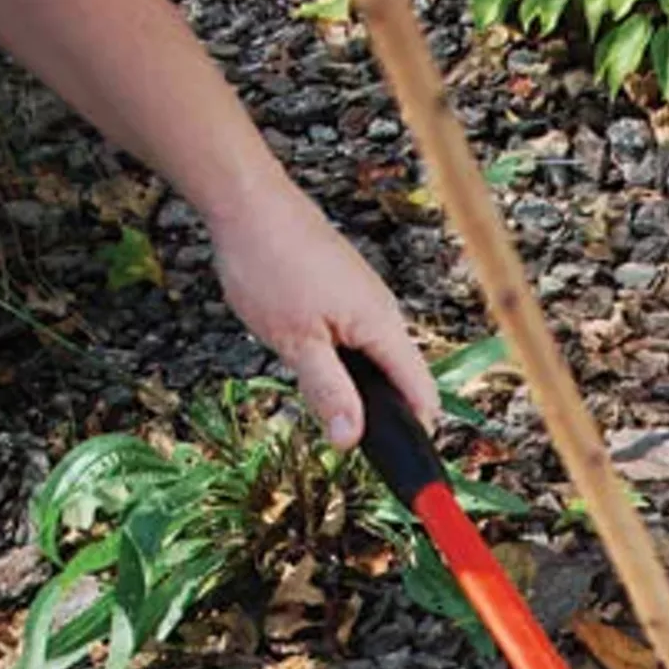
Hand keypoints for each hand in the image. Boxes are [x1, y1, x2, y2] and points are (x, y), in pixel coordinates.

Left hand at [209, 180, 439, 447]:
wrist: (246, 198)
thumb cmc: (269, 261)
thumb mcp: (296, 341)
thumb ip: (329, 392)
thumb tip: (352, 440)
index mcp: (382, 328)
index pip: (421, 395)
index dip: (413, 436)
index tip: (397, 469)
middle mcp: (384, 312)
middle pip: (400, 382)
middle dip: (378, 414)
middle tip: (340, 434)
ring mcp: (365, 298)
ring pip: (374, 360)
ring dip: (354, 385)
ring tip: (318, 392)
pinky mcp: (345, 289)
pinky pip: (356, 337)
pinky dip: (341, 358)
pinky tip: (308, 356)